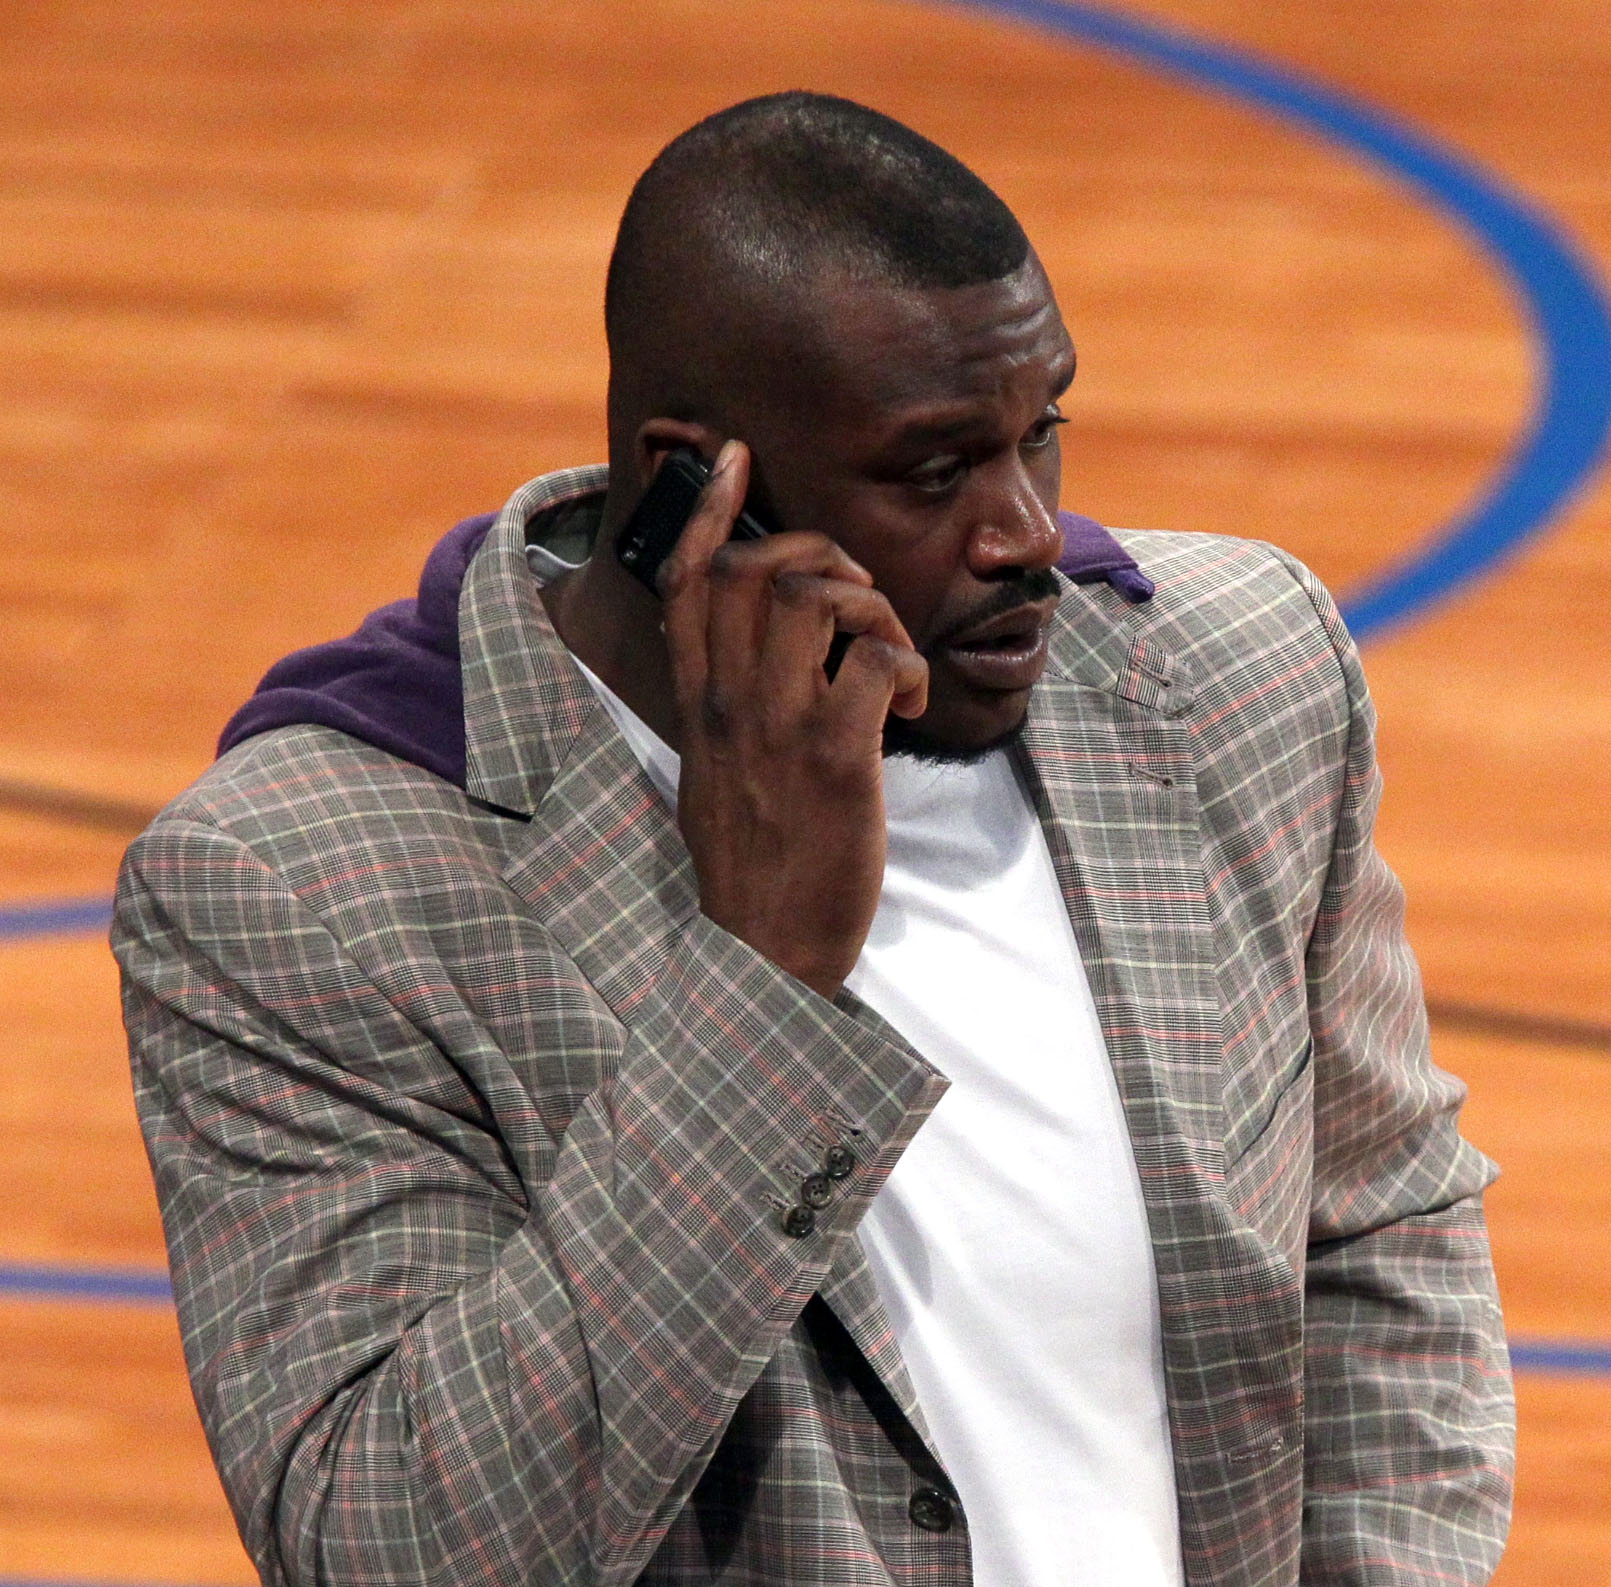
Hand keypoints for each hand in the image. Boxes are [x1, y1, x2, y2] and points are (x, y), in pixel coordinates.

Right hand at [658, 440, 927, 997]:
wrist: (767, 950)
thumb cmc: (755, 868)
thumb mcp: (716, 777)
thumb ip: (727, 710)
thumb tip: (749, 660)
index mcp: (699, 707)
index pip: (684, 583)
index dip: (708, 510)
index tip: (737, 459)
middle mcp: (729, 704)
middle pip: (753, 568)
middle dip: (818, 555)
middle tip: (856, 599)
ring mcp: (780, 726)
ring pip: (813, 595)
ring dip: (869, 603)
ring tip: (887, 652)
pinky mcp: (837, 756)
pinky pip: (876, 658)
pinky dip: (907, 663)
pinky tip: (910, 701)